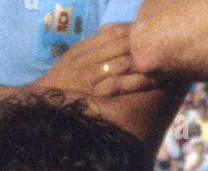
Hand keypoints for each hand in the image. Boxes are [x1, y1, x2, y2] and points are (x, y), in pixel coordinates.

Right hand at [43, 24, 157, 97]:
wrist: (42, 103)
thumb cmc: (61, 82)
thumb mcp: (74, 58)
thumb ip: (93, 47)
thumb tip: (114, 35)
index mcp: (85, 47)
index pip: (114, 31)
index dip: (134, 30)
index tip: (151, 31)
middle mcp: (89, 57)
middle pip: (123, 43)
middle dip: (144, 42)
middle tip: (165, 42)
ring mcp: (92, 74)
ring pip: (124, 61)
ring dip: (145, 60)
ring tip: (165, 59)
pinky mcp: (96, 92)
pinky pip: (120, 83)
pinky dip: (137, 80)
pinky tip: (153, 79)